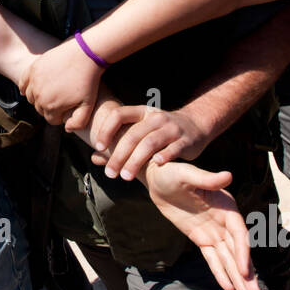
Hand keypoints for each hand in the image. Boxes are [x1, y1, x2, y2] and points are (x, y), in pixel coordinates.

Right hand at [21, 38, 104, 130]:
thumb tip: (66, 129)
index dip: (60, 116)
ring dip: (39, 97)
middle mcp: (39, 96)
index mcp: (52, 107)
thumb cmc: (88, 80)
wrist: (85, 55)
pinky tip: (30, 88)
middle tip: (61, 100)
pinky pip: (22, 82)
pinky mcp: (32, 69)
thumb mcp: (88, 105)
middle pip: (40, 109)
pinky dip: (25, 87)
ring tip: (51, 93)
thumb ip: (78, 122)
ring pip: (31, 97)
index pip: (51, 120)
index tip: (67, 109)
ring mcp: (34, 81)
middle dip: (50, 107)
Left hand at [89, 104, 210, 179]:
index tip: (99, 147)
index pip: (119, 115)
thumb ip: (119, 143)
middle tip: (110, 173)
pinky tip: (156, 165)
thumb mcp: (141, 130)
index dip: (107, 130)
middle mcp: (156, 118)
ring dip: (136, 161)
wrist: (196, 125)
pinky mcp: (186, 141)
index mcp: (142, 112)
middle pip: (133, 135)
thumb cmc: (161, 131)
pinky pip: (174, 148)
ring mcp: (172, 128)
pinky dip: (165, 156)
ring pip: (150, 143)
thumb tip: (93, 158)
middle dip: (119, 155)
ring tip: (125, 176)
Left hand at [143, 160, 261, 289]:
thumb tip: (228, 176)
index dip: (242, 252)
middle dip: (246, 274)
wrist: (158, 179)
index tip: (244, 270)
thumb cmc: (172, 172)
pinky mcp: (200, 238)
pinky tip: (229, 288)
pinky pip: (212, 259)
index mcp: (226, 206)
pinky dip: (220, 273)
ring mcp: (213, 231)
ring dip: (239, 278)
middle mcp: (224, 221)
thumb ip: (207, 179)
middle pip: (237, 251)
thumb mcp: (186, 174)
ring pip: (228, 259)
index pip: (238, 233)